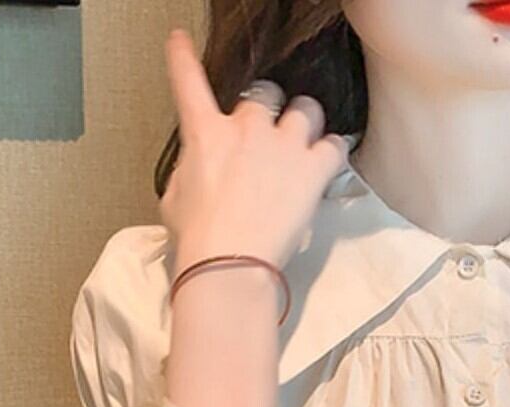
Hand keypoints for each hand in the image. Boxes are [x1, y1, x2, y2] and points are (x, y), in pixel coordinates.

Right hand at [159, 28, 349, 272]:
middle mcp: (246, 128)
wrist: (229, 262)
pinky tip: (330, 159)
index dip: (183, 58)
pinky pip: (334, 145)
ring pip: (306, 109)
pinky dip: (334, 150)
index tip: (180, 40)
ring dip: (306, 120)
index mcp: (205, 133)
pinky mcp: (312, 171)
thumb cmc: (198, 237)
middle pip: (265, 93)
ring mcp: (283, 146)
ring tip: (306, 138)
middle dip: (268, 106)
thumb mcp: (175, 198)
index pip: (188, 82)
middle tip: (271, 128)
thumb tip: (199, 170)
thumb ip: (189, 171)